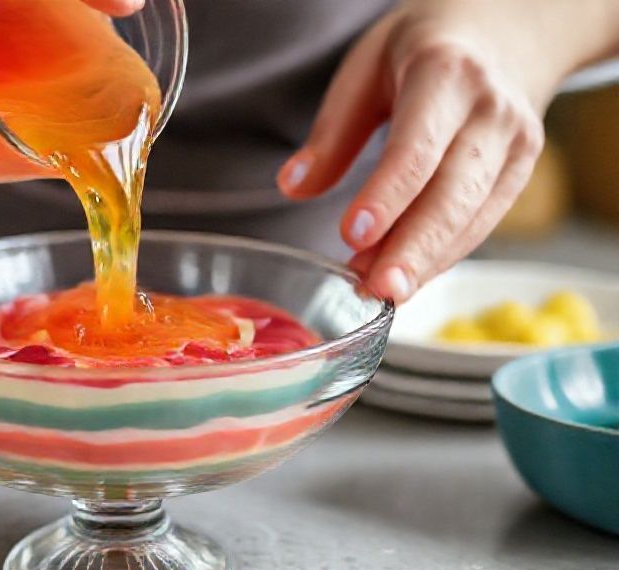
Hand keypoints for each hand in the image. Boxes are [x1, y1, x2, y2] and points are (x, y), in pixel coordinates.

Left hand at [278, 0, 617, 302]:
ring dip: (426, 262)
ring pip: (472, 216)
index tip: (353, 235)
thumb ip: (332, 133)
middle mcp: (491, 112)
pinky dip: (442, 256)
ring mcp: (516, 144)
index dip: (386, 196)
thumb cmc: (421, 51)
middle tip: (376, 289)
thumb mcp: (365, 70)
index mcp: (446, 74)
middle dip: (414, 249)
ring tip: (380, 291)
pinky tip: (406, 276)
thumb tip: (293, 186)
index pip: (417, 148)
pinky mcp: (520, 173)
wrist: (502, 34)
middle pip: (453, 193)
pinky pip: (481, 224)